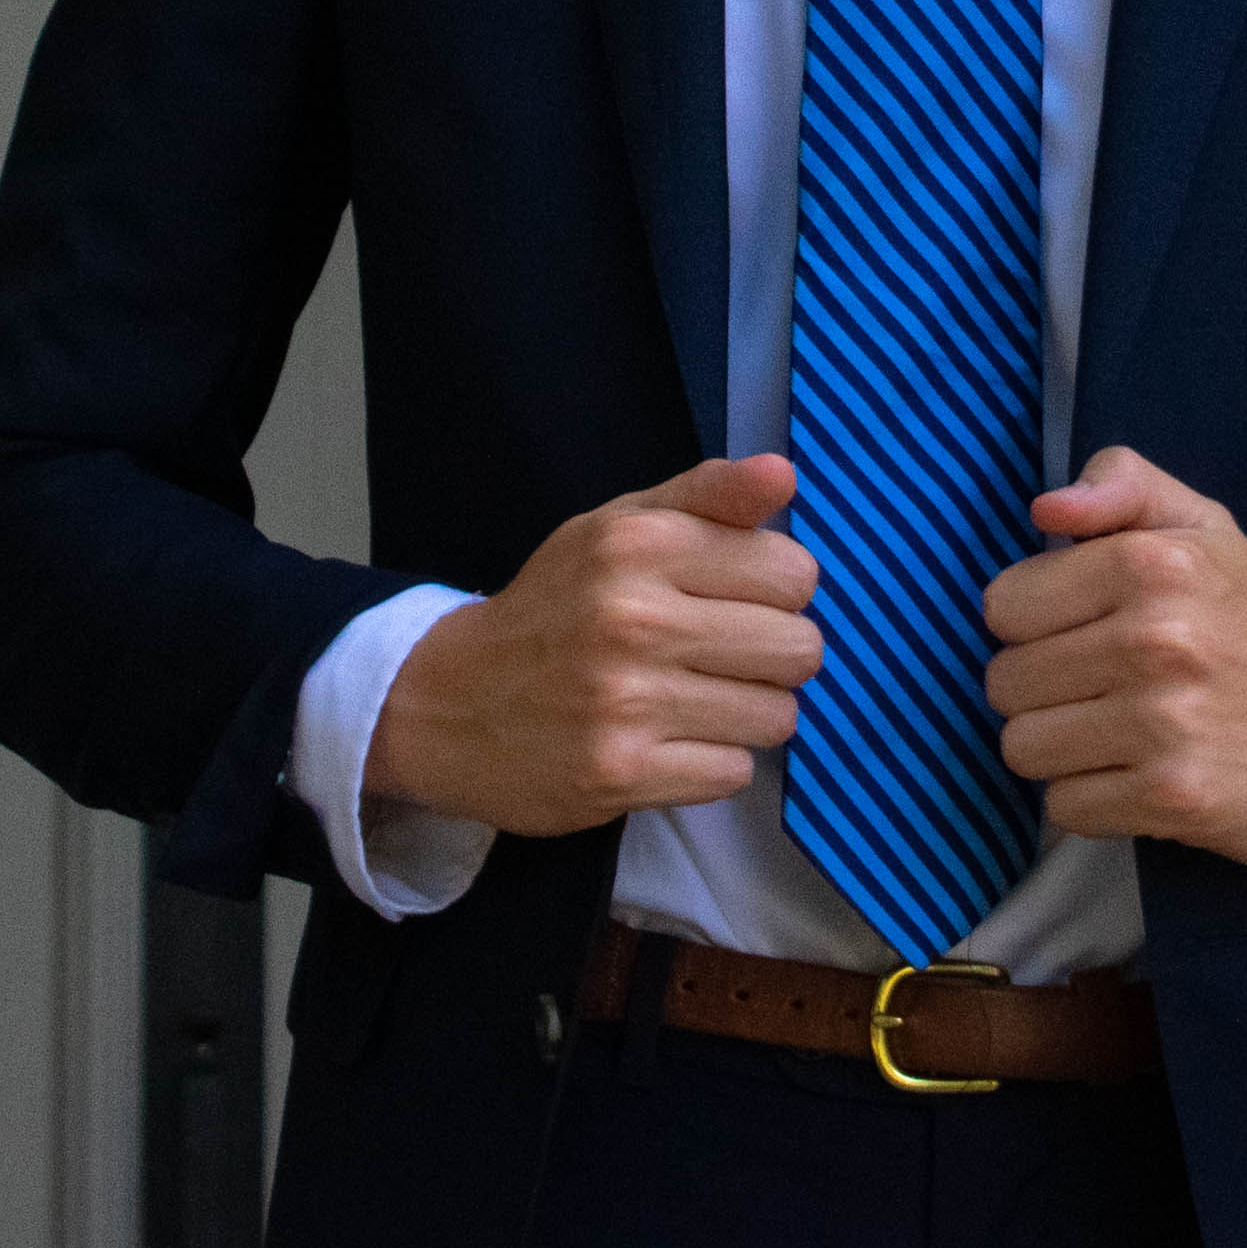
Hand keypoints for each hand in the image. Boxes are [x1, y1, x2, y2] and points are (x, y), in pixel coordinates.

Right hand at [367, 453, 820, 839]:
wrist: (446, 703)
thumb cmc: (556, 607)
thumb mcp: (616, 528)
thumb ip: (707, 495)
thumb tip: (784, 473)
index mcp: (639, 543)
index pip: (794, 572)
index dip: (777, 591)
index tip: (735, 600)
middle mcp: (634, 617)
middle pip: (799, 649)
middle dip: (772, 658)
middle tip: (719, 659)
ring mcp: (626, 701)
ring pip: (776, 717)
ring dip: (746, 715)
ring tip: (693, 701)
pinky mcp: (621, 774)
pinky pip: (734, 772)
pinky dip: (711, 763)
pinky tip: (667, 742)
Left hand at [982, 449, 1246, 869]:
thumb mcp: (1206, 530)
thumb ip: (1123, 485)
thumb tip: (1046, 507)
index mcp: (1155, 563)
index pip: (1004, 605)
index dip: (1034, 622)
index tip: (1083, 630)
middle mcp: (1157, 638)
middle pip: (1005, 681)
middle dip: (1043, 689)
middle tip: (1103, 688)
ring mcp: (1165, 723)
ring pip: (1023, 747)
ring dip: (1060, 749)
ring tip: (1115, 733)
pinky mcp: (1172, 797)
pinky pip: (1064, 806)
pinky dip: (1092, 799)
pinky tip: (1138, 775)